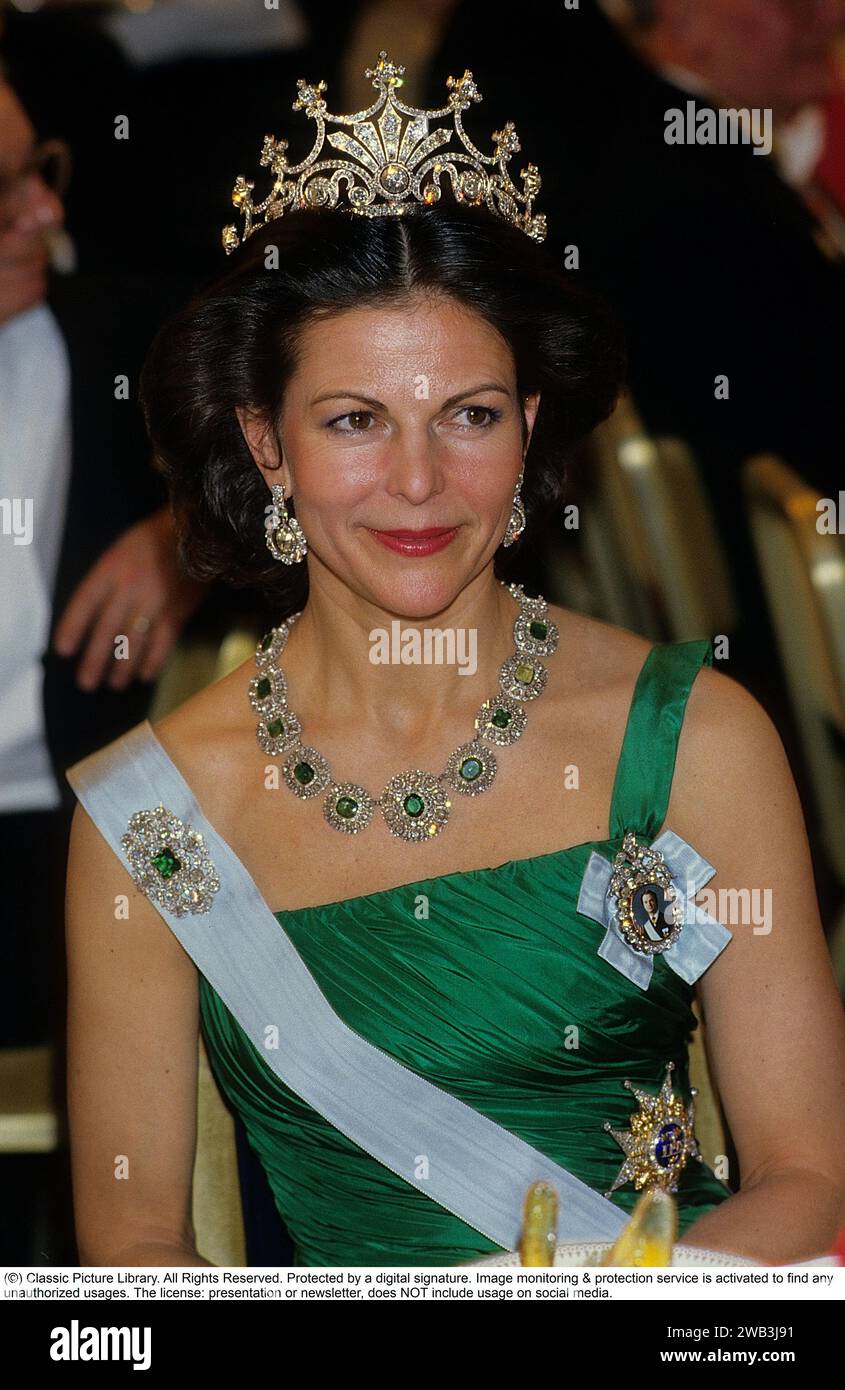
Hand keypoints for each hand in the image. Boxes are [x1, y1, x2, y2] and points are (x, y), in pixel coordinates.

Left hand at [52, 507, 209, 690]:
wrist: (196, 531)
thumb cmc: (154, 540)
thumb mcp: (122, 550)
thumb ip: (108, 580)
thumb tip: (93, 617)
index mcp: (112, 567)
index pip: (85, 602)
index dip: (73, 627)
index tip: (64, 650)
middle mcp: (130, 585)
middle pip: (107, 629)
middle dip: (95, 659)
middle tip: (86, 682)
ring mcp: (155, 599)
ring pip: (133, 640)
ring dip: (123, 666)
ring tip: (115, 683)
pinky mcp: (177, 610)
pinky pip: (162, 641)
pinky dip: (154, 660)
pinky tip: (145, 674)